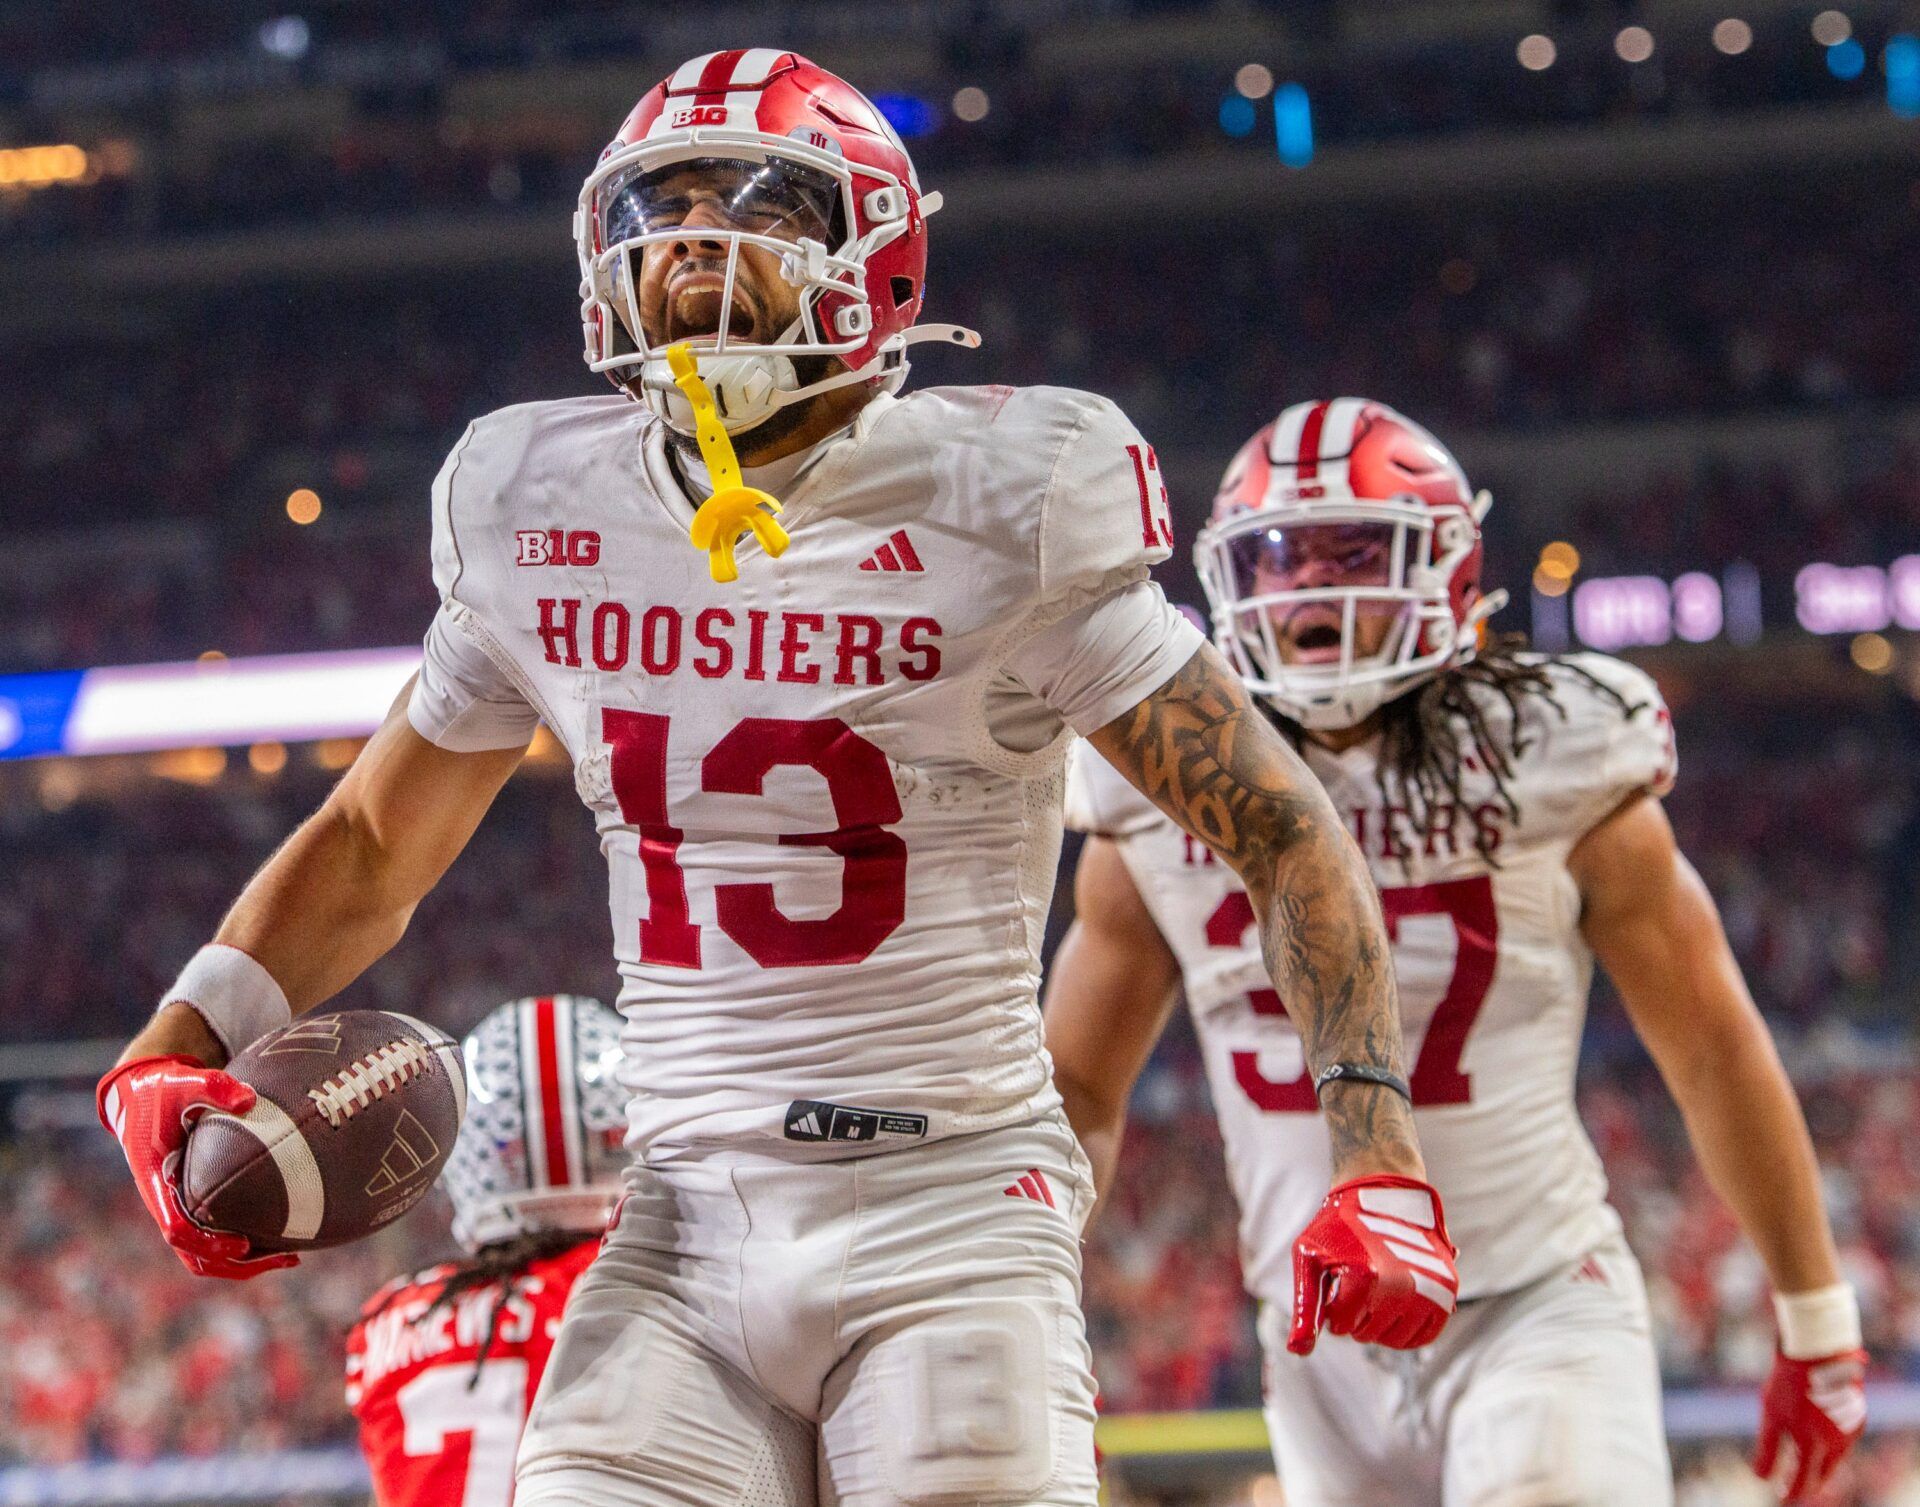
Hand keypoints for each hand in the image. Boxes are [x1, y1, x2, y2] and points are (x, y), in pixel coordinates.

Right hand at [97, 1054, 298, 1279]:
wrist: (142, 1094)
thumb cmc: (165, 1089)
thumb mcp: (185, 1081)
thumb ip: (214, 1086)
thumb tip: (249, 1098)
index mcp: (157, 1181)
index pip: (176, 1228)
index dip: (208, 1241)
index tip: (243, 1246)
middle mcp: (166, 1200)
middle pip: (195, 1255)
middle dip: (236, 1264)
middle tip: (286, 1258)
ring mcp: (177, 1204)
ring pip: (204, 1253)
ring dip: (243, 1262)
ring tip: (291, 1256)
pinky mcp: (192, 1200)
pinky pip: (215, 1233)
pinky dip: (244, 1241)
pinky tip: (282, 1231)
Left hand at [1288, 1175, 1456, 1353]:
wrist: (1384, 1193)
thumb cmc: (1338, 1226)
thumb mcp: (1310, 1258)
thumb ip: (1305, 1308)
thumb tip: (1298, 1351)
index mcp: (1364, 1278)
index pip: (1340, 1326)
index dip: (1332, 1305)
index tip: (1336, 1278)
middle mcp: (1401, 1286)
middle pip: (1366, 1335)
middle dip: (1356, 1315)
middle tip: (1356, 1281)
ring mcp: (1428, 1289)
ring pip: (1395, 1341)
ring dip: (1381, 1325)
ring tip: (1376, 1290)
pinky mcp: (1447, 1291)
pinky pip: (1425, 1336)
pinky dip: (1409, 1331)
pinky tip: (1395, 1310)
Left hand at [1753, 1348, 1866, 1502]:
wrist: (1819, 1351)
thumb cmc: (1789, 1382)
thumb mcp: (1772, 1416)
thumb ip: (1768, 1449)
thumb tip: (1760, 1477)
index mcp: (1814, 1447)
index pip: (1803, 1483)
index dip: (1790, 1493)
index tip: (1781, 1497)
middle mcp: (1837, 1444)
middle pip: (1822, 1474)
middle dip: (1807, 1482)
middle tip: (1793, 1487)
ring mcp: (1850, 1431)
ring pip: (1835, 1458)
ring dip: (1820, 1465)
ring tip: (1806, 1467)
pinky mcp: (1857, 1416)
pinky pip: (1844, 1440)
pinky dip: (1831, 1446)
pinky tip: (1820, 1441)